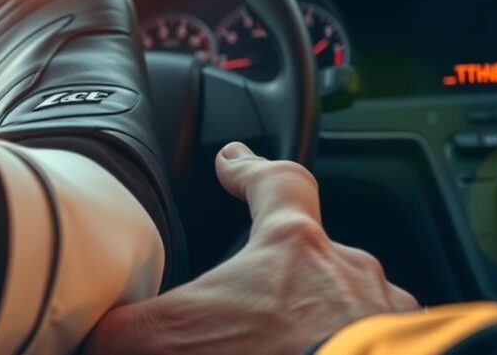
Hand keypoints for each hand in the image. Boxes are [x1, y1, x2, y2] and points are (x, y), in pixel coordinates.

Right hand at [85, 142, 418, 354]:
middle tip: (258, 300)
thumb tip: (87, 334)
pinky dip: (358, 349)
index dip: (249, 169)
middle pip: (315, 250)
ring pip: (351, 299)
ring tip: (297, 340)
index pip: (275, 180)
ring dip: (326, 316)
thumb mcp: (174, 336)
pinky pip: (382, 341)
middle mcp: (348, 269)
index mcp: (293, 246)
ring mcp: (383, 312)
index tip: (234, 160)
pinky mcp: (408, 349)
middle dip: (287, 273)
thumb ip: (124, 328)